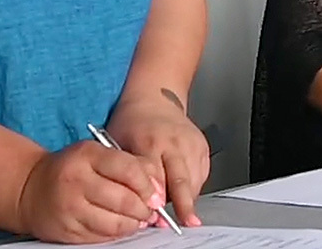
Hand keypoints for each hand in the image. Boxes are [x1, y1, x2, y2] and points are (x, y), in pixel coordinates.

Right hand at [17, 140, 162, 243]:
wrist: (31, 188)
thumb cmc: (71, 169)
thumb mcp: (97, 154)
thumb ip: (130, 164)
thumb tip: (157, 188)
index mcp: (87, 156)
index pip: (129, 170)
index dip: (148, 186)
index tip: (155, 195)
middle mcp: (77, 180)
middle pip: (125, 200)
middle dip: (144, 209)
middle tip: (150, 210)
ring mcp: (71, 207)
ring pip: (115, 223)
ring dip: (133, 224)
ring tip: (137, 219)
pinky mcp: (68, 230)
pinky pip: (102, 237)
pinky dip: (116, 233)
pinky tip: (119, 225)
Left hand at [107, 95, 210, 228]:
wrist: (154, 99)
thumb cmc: (133, 123)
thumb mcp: (118, 144)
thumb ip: (127, 173)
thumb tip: (136, 203)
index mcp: (149, 140)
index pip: (154, 175)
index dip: (154, 197)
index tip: (155, 214)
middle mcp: (174, 141)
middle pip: (181, 179)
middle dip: (182, 203)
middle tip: (183, 222)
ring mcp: (191, 143)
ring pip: (194, 180)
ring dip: (186, 199)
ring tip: (177, 209)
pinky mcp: (203, 147)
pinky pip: (202, 176)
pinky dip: (193, 188)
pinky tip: (182, 191)